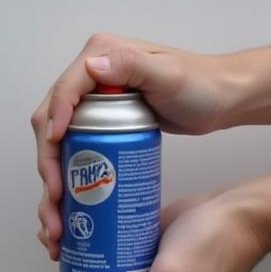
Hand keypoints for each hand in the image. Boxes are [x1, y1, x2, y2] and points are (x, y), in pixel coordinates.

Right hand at [32, 34, 231, 259]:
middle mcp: (87, 76)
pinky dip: (64, 178)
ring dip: (50, 178)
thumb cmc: (203, 86)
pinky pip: (71, 149)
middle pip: (51, 122)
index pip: (62, 92)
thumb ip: (132, 65)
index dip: (52, 125)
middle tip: (55, 198)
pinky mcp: (97, 122)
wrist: (223, 99)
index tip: (55, 156)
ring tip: (56, 216)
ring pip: (56, 141)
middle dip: (47, 163)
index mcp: (98, 56)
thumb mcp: (168, 74)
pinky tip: (63, 207)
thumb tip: (92, 67)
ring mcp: (89, 100)